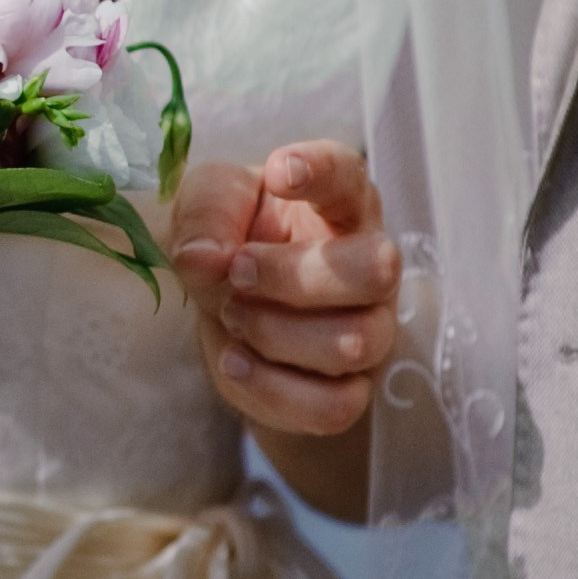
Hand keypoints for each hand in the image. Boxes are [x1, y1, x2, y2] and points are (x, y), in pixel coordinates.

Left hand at [169, 143, 398, 502]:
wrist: (231, 310)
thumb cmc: (233, 238)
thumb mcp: (208, 206)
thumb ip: (207, 215)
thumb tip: (202, 258)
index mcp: (340, 201)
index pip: (349, 174)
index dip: (319, 172)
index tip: (278, 173)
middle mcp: (372, 263)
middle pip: (376, 270)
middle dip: (293, 275)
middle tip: (237, 271)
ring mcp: (371, 330)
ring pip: (354, 343)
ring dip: (274, 332)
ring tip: (232, 315)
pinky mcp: (351, 389)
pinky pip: (335, 406)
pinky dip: (274, 389)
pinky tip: (236, 361)